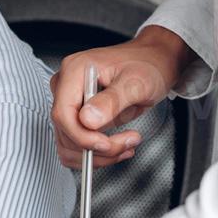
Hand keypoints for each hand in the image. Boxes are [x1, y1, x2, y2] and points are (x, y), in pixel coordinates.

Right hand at [51, 26, 191, 168]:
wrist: (154, 63)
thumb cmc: (147, 65)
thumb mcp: (136, 82)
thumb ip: (111, 100)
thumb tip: (87, 120)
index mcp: (74, 71)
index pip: (63, 114)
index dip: (82, 136)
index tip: (107, 144)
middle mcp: (66, 86)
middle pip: (66, 131)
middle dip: (96, 147)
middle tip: (128, 142)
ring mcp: (69, 102)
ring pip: (69, 144)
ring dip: (97, 155)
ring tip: (126, 145)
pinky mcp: (76, 116)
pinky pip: (76, 145)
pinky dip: (95, 154)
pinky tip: (117, 146)